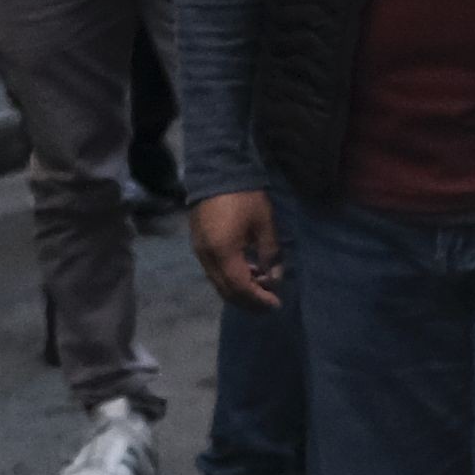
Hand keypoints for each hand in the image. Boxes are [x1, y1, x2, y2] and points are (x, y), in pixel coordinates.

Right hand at [190, 187, 283, 309]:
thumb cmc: (245, 196)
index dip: (258, 299)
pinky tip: (247, 271)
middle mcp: (207, 257)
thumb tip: (275, 278)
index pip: (241, 288)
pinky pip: (213, 272)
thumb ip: (270, 254)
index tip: (276, 304)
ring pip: (218, 283)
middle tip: (269, 304)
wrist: (216, 170)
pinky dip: (230, 278)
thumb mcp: (264, 224)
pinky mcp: (198, 245)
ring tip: (261, 286)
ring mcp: (199, 252)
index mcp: (224, 253)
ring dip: (239, 290)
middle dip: (248, 302)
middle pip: (226, 291)